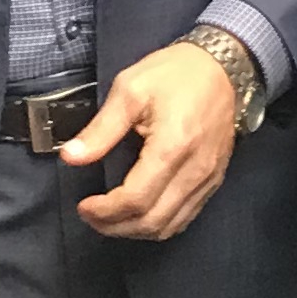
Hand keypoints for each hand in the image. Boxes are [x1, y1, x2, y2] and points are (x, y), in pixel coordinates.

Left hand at [66, 43, 240, 242]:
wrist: (225, 67)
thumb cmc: (177, 73)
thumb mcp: (130, 89)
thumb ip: (101, 128)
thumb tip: (71, 156)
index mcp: (173, 146)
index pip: (136, 199)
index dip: (105, 211)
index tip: (84, 206)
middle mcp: (194, 170)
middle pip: (152, 221)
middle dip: (115, 226)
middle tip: (91, 216)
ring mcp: (208, 178)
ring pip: (169, 226)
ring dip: (135, 230)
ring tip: (110, 218)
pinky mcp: (213, 180)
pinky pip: (185, 217)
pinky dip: (158, 224)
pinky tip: (139, 214)